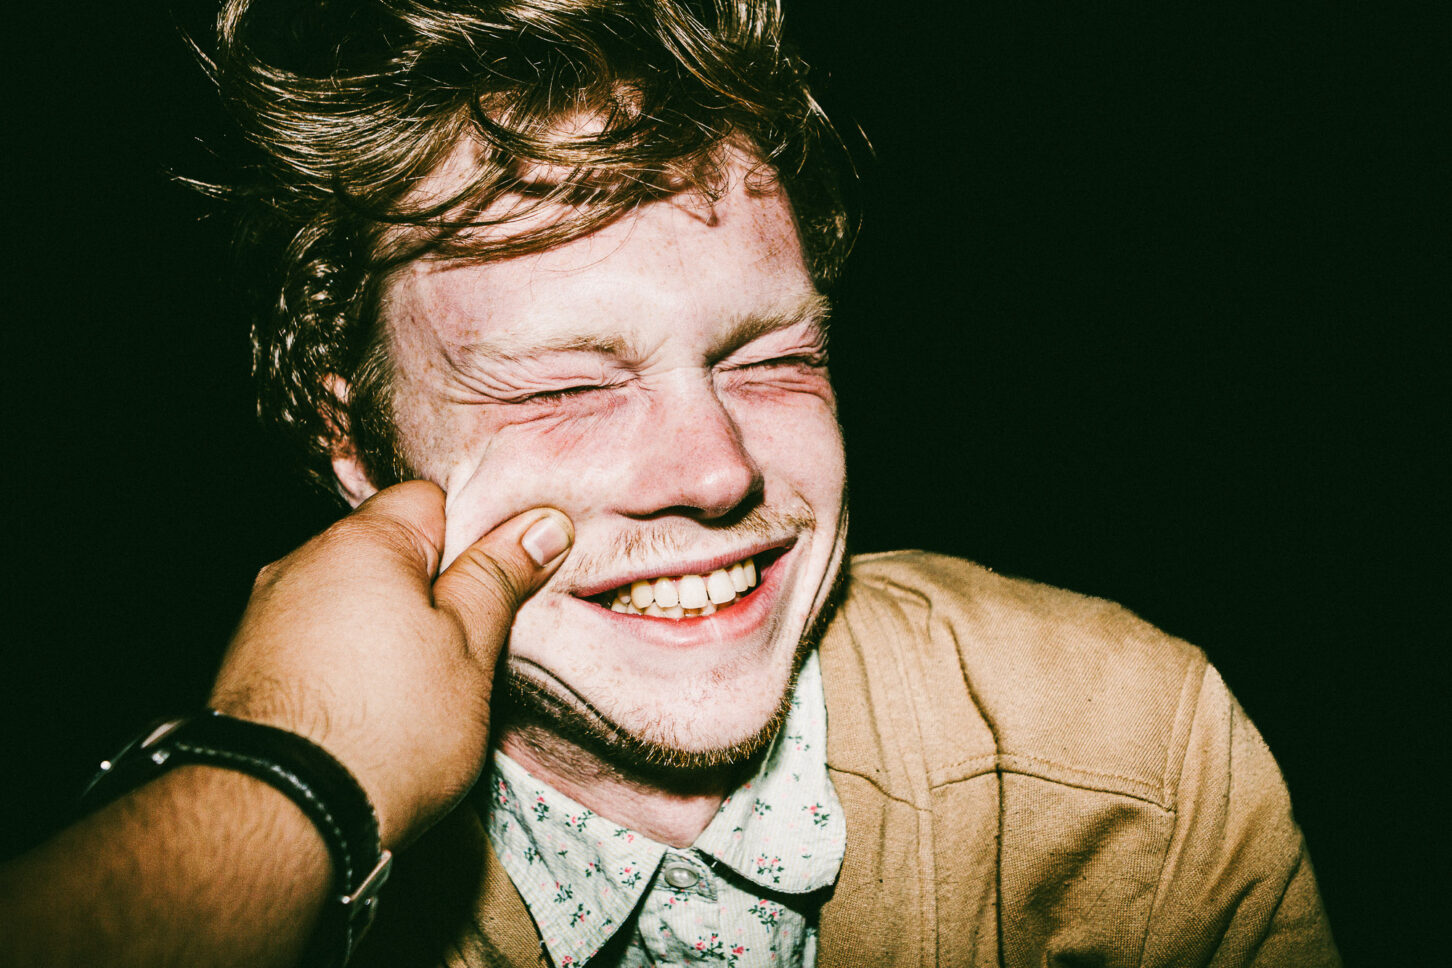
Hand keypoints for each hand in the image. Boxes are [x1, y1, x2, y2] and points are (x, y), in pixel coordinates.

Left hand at [209, 481, 572, 847]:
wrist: (280, 819)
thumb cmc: (387, 730)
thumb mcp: (470, 648)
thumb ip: (498, 578)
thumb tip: (540, 524)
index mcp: (362, 542)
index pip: (432, 502)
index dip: (475, 541)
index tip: (499, 589)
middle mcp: (301, 563)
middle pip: (388, 553)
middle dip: (430, 592)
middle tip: (469, 650)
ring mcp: (265, 616)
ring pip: (349, 601)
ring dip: (385, 631)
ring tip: (416, 693)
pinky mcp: (246, 668)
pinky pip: (315, 642)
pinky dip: (344, 664)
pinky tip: (367, 713)